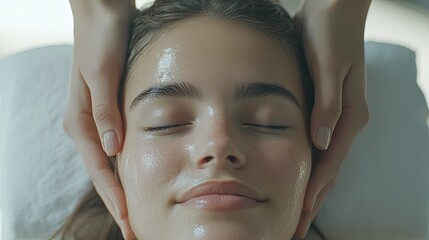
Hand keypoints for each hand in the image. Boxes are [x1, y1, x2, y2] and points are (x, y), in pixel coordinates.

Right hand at [63, 1, 136, 238]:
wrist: (103, 13)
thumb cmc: (102, 39)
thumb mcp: (103, 73)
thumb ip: (106, 111)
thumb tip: (112, 149)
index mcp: (81, 121)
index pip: (100, 170)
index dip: (115, 198)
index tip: (129, 222)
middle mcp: (87, 125)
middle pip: (104, 174)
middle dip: (118, 203)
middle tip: (133, 230)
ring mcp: (98, 120)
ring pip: (111, 165)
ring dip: (123, 189)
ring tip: (136, 214)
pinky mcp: (109, 112)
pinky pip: (118, 148)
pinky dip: (128, 167)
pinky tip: (139, 179)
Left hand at [293, 0, 370, 236]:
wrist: (330, 10)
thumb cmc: (329, 33)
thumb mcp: (329, 65)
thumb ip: (327, 103)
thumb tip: (321, 140)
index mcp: (348, 115)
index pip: (330, 163)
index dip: (314, 192)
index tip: (300, 217)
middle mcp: (343, 121)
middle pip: (327, 170)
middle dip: (312, 200)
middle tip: (296, 228)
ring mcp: (332, 116)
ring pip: (320, 162)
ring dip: (308, 187)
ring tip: (294, 211)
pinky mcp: (321, 108)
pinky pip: (312, 146)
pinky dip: (303, 165)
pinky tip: (291, 175)